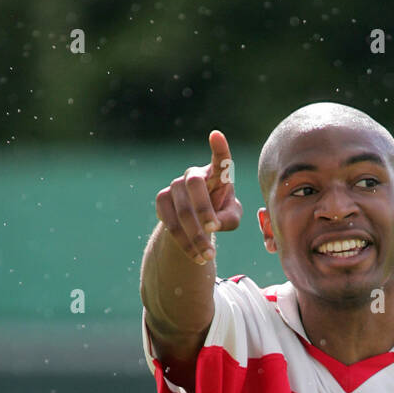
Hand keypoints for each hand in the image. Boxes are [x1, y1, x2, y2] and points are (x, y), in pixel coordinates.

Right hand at [155, 129, 243, 263]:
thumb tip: (214, 224)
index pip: (219, 159)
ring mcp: (175, 186)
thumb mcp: (231, 218)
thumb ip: (229, 219)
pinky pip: (170, 222)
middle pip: (194, 184)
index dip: (219, 148)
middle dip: (203, 208)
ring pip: (182, 209)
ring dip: (195, 235)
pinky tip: (197, 256)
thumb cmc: (219, 214)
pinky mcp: (162, 201)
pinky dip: (184, 242)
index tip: (216, 135)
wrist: (194, 224)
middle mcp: (193, 176)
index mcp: (216, 175)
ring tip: (208, 255)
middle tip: (213, 230)